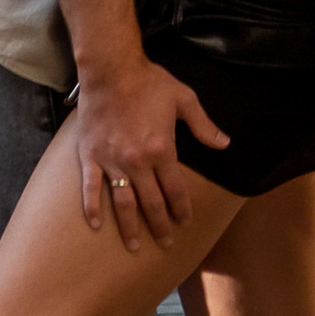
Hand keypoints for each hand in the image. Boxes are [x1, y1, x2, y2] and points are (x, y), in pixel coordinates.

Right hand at [71, 46, 230, 247]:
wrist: (110, 69)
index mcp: (161, 150)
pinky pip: (90, 188)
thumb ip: (203, 125)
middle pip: (150, 202)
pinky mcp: (90, 156)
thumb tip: (224, 144)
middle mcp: (137, 162)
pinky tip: (96, 225)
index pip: (175, 189)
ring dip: (129, 226)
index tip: (185, 222)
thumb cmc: (149, 82)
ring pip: (122, 202)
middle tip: (166, 243)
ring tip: (134, 246)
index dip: (181, 209)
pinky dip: (91, 207)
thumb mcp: (184, 99)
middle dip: (160, 225)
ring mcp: (111, 161)